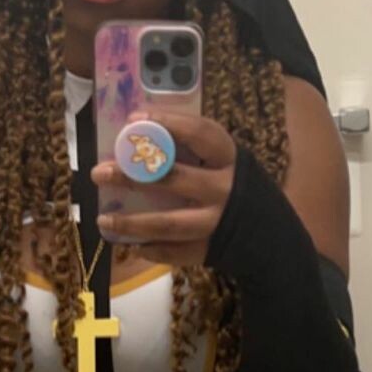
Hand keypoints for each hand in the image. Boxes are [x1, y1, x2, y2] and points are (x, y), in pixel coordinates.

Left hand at [90, 108, 236, 265]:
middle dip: (133, 175)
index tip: (134, 120)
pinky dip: (151, 249)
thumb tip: (140, 131)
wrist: (271, 234)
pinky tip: (132, 244)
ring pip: (168, 223)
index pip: (198, 133)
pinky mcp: (210, 249)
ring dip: (132, 222)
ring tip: (104, 220)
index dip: (166, 124)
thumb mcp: (225, 161)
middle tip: (101, 172)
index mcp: (228, 158)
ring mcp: (216, 222)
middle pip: (173, 179)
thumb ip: (193, 149)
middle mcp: (223, 189)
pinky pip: (174, 251)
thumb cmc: (236, 186)